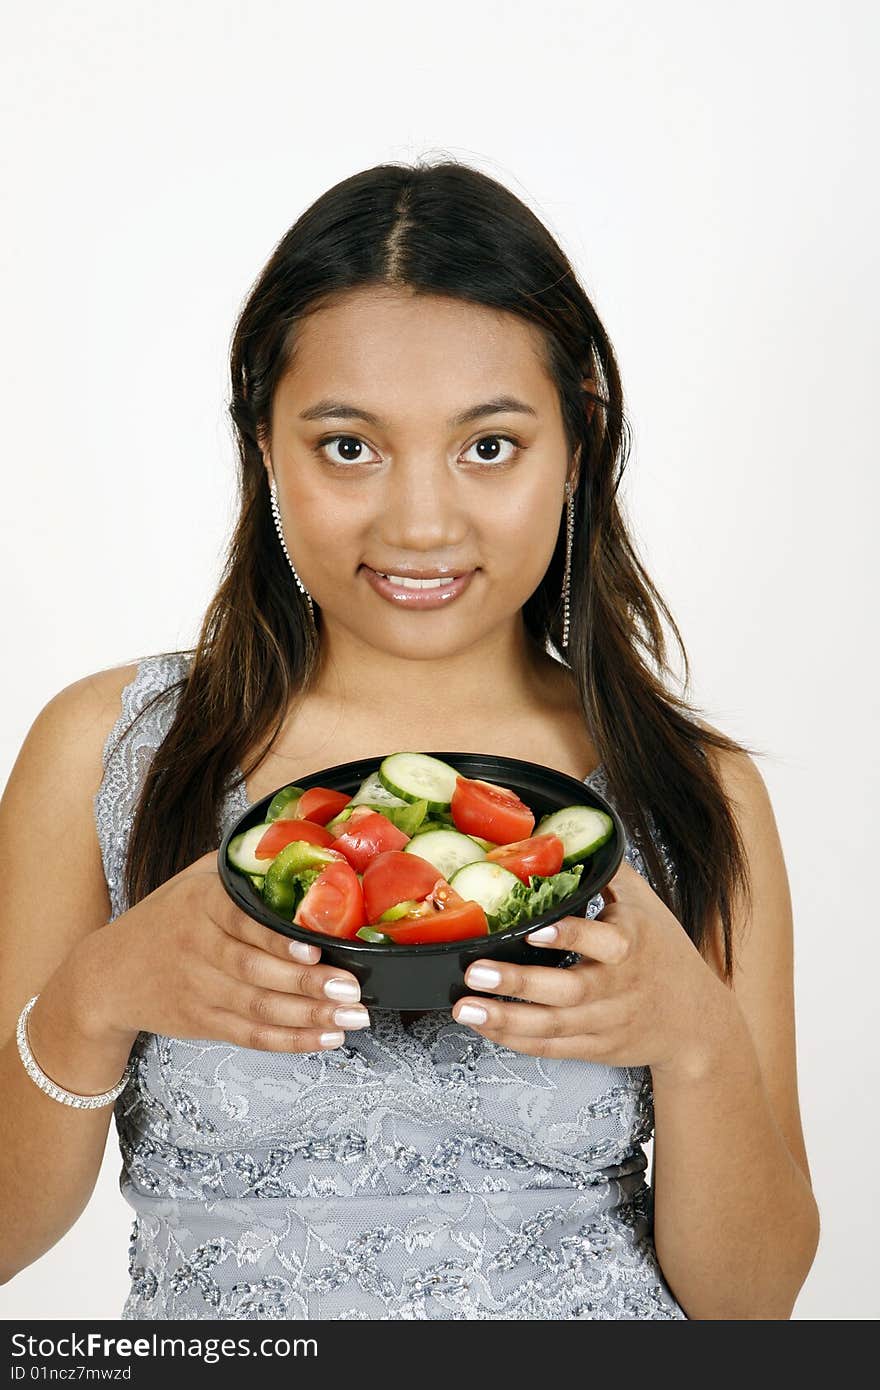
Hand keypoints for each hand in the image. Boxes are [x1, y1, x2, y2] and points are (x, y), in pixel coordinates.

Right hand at [71, 851, 370, 1053]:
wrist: (107, 975)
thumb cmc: (165, 919)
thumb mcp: (192, 879)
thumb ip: (239, 866)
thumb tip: (298, 842)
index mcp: (199, 905)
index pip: (240, 922)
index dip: (276, 940)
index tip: (313, 947)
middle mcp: (198, 949)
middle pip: (255, 972)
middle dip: (308, 984)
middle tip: (351, 988)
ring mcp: (199, 991)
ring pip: (258, 1008)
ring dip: (309, 1016)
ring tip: (352, 1016)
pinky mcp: (202, 1023)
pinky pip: (251, 1035)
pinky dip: (290, 1040)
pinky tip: (325, 1036)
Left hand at [451, 857, 736, 1074]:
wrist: (697, 1021)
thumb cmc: (662, 951)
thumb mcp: (643, 904)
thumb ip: (605, 871)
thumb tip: (563, 832)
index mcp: (632, 943)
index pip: (602, 942)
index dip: (568, 937)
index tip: (532, 930)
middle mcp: (618, 986)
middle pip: (567, 990)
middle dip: (518, 983)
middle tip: (474, 973)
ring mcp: (606, 1021)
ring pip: (553, 1026)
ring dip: (505, 1019)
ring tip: (464, 1007)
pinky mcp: (595, 1047)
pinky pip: (551, 1048)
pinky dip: (516, 1040)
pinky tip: (485, 1026)